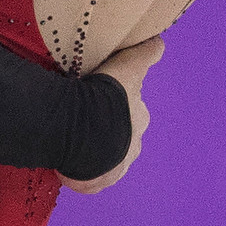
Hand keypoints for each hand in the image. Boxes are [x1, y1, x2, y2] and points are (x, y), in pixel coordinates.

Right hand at [63, 38, 161, 194]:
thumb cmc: (106, 96)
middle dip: (107, 129)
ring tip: (71, 139)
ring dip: (93, 151)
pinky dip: (79, 172)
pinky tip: (66, 162)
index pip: (132, 110)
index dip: (118, 105)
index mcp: (138, 118)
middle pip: (120, 135)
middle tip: (84, 117)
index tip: (103, 100)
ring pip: (105, 158)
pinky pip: (88, 178)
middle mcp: (132, 144)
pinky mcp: (95, 183)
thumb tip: (159, 42)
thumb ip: (145, 54)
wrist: (85, 131)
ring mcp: (115, 167)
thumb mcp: (128, 66)